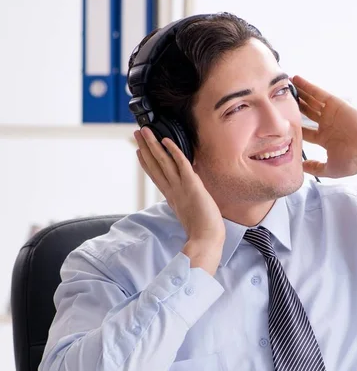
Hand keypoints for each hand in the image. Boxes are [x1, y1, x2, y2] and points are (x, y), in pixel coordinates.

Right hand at [135, 128, 224, 270]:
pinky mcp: (191, 185)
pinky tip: (166, 141)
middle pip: (155, 165)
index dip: (146, 163)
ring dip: (153, 145)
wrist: (206, 239)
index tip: (139, 152)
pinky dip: (174, 151)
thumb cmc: (202, 231)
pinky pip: (181, 164)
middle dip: (145, 148)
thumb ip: (185, 203)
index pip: (156, 176)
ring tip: (145, 131)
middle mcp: (173, 190)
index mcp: (172, 198)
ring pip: (163, 162)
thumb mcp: (189, 214)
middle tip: (136, 134)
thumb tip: (187, 198)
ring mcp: (180, 187)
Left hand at [292, 75, 356, 178]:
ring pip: (312, 101)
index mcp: (325, 139)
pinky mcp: (337, 105)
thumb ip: (315, 168)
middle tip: (280, 98)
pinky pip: (320, 93)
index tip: (282, 121)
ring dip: (300, 92)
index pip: (305, 130)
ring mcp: (332, 114)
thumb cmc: (354, 162)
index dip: (294, 125)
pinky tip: (297, 79)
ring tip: (286, 83)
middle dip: (295, 105)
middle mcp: (327, 124)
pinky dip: (308, 86)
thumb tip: (300, 168)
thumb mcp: (330, 169)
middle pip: (307, 112)